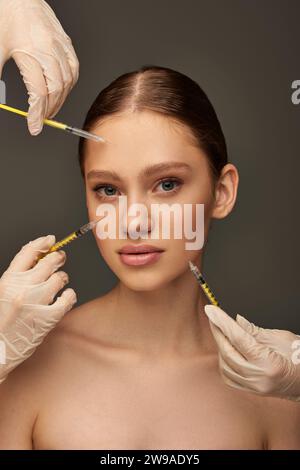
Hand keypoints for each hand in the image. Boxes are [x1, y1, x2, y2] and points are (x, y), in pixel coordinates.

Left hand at [0, 0, 78, 134]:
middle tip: (40, 120)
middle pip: (56, 90)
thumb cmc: (6, 15)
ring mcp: (60, 45)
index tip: (34, 127)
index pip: (39, 93)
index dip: (37, 114)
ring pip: (68, 81)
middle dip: (49, 110)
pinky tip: (60, 90)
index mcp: (32, 51)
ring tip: (50, 109)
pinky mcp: (66, 42)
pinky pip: (74, 69)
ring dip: (60, 100)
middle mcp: (50, 49)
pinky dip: (68, 85)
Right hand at [0, 235, 76, 383]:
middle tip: (60, 259)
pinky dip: (69, 296)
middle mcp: (22, 288)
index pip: (28, 252)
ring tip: (59, 283)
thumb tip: (37, 259)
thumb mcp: (1, 294)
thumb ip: (16, 278)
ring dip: (62, 278)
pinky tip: (65, 298)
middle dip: (58, 258)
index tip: (50, 240)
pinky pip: (68, 298)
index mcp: (8, 280)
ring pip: (60, 278)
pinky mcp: (48, 318)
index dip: (42, 242)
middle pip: (49, 262)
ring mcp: (36, 302)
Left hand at [204, 305, 299, 401]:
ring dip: (220, 346)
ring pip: (224, 365)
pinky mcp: (252, 391)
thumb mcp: (280, 338)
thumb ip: (254, 331)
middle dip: (218, 331)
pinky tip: (226, 350)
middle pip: (227, 351)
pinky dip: (224, 362)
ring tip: (223, 332)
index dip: (222, 321)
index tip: (211, 310)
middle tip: (213, 316)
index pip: (237, 337)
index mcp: (268, 362)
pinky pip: (229, 377)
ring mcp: (254, 387)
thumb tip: (235, 320)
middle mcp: (258, 377)